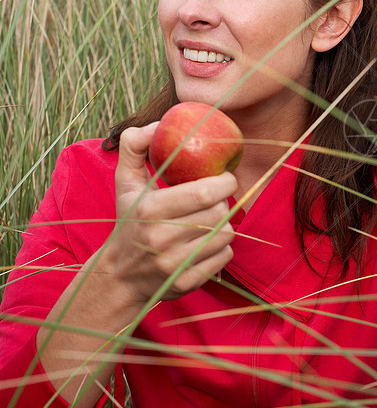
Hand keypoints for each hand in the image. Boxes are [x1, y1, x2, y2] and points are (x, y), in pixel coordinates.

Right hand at [101, 122, 238, 302]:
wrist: (119, 276)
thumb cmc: (129, 221)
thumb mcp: (125, 183)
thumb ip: (135, 147)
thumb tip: (156, 124)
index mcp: (150, 210)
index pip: (203, 192)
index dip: (224, 181)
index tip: (225, 177)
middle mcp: (162, 238)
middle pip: (219, 213)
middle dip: (223, 202)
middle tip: (216, 199)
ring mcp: (175, 263)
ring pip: (225, 235)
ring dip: (223, 225)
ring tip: (207, 221)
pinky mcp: (187, 282)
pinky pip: (225, 256)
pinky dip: (222, 248)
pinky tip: (205, 243)